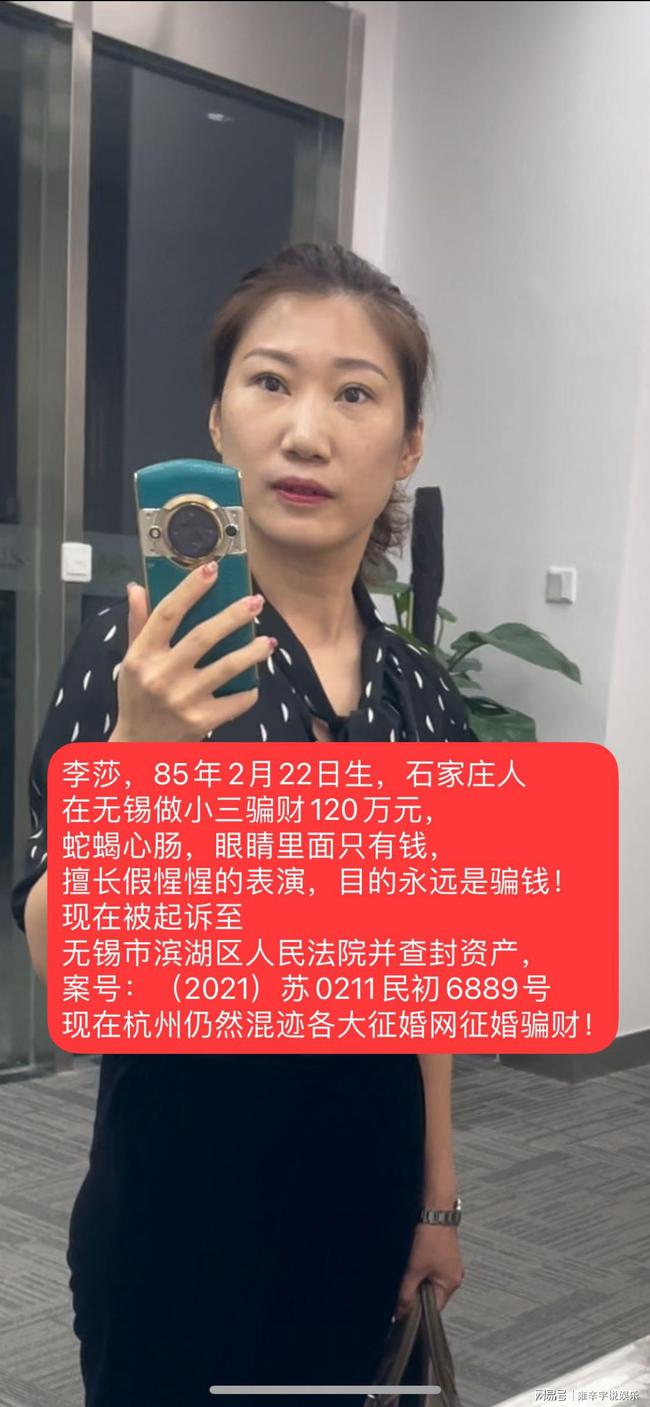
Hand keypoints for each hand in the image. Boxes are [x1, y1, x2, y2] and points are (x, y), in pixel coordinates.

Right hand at [110, 566, 275, 742]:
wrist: (140, 748)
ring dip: (253, 651)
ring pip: (228, 667)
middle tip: (256, 602)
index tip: (212, 569)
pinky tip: (254, 681)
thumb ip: (138, 625)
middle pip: (203, 636)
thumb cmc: (138, 699)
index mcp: (141, 656)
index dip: (190, 589)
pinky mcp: (201, 721)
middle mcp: (161, 676)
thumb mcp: (131, 662)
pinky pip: (237, 700)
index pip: (167, 614)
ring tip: (269, 642)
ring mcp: (182, 700)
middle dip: (234, 616)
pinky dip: (249, 690)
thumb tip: (138, 587)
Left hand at [393, 1224, 464, 1318]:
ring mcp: (447, 1261)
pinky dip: (418, 1264)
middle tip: (404, 1280)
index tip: (401, 1306)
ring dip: (415, 1276)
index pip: (432, 1310)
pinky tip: (412, 1255)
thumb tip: (401, 1313)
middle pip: (429, 1295)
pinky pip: (427, 1265)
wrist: (433, 1206)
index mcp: (451, 1283)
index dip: (416, 1311)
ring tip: (409, 1264)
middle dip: (414, 1291)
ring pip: (426, 1279)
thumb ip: (406, 1295)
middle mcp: (453, 1273)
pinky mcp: (441, 1249)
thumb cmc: (431, 1234)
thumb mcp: (414, 1271)